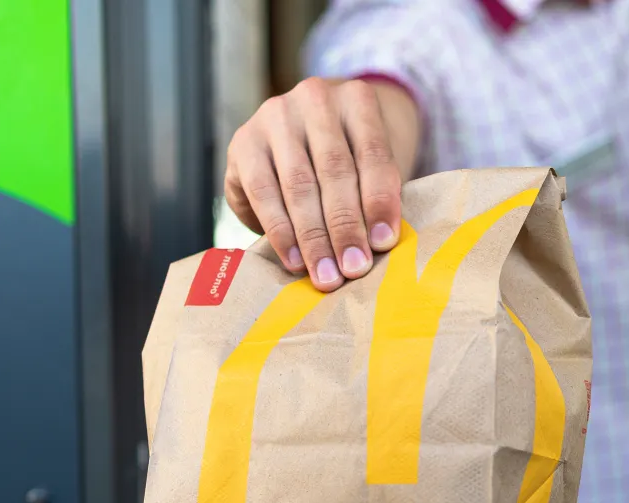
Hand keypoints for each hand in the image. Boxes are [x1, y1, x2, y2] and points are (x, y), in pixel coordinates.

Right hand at [224, 77, 406, 290]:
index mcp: (358, 100)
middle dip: (345, 227)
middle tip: (354, 269)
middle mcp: (315, 99)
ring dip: (313, 237)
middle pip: (334, 171)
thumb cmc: (353, 157)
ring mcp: (275, 116)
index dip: (379, 201)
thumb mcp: (372, 165)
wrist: (309, 132)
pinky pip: (262, 192)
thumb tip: (377, 247)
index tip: (384, 243)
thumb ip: (377, 196)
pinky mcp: (244, 142)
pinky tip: (294, 260)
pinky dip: (280, 231)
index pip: (373, 154)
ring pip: (297, 185)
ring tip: (326, 275)